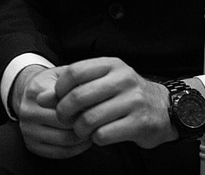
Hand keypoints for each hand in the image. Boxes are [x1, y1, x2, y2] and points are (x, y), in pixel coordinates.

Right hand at [12, 65, 92, 158]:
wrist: (34, 94)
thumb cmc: (56, 83)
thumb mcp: (64, 74)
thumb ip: (76, 82)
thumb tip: (96, 95)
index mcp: (37, 92)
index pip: (67, 103)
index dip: (87, 105)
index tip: (100, 103)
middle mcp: (29, 112)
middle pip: (67, 123)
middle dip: (88, 121)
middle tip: (103, 118)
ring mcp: (28, 131)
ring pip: (65, 139)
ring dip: (85, 136)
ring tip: (96, 127)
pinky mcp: (31, 146)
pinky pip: (60, 152)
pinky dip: (77, 148)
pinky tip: (86, 139)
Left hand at [53, 57, 175, 148]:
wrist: (163, 109)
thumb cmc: (127, 96)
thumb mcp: (102, 84)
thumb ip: (71, 89)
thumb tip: (40, 98)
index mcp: (113, 65)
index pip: (74, 73)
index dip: (60, 90)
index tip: (61, 100)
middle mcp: (125, 79)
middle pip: (77, 97)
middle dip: (65, 114)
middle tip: (67, 119)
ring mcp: (134, 100)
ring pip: (88, 119)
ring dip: (80, 130)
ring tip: (85, 129)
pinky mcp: (139, 122)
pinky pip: (102, 135)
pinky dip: (96, 139)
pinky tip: (102, 134)